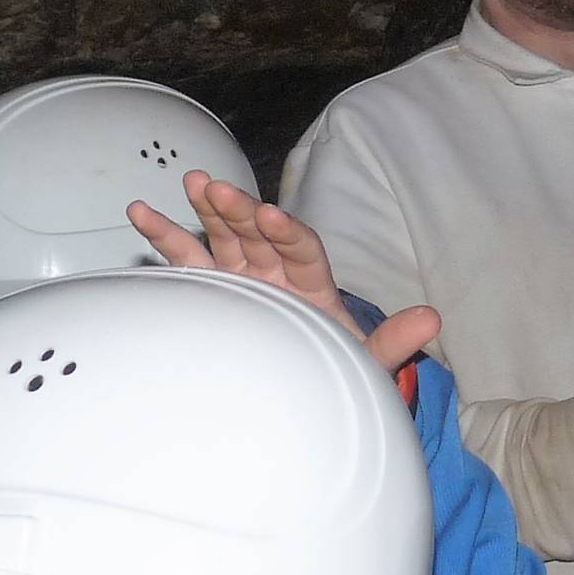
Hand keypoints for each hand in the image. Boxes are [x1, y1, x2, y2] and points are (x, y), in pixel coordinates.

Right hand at [127, 171, 439, 372]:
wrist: (307, 393)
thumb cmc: (335, 371)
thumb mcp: (368, 362)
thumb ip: (394, 341)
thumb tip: (432, 318)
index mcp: (314, 284)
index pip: (302, 249)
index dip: (288, 232)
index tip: (273, 216)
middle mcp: (276, 273)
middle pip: (259, 234)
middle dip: (240, 211)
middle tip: (217, 188)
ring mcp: (242, 279)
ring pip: (225, 236)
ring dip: (208, 210)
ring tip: (191, 181)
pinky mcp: (214, 291)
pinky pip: (189, 261)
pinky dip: (168, 238)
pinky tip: (142, 212)